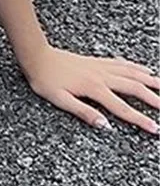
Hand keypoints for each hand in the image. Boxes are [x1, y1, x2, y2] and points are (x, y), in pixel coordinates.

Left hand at [23, 46, 159, 133]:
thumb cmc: (45, 81)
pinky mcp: (97, 61)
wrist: (38, 57)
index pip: (122, 108)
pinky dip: (137, 68)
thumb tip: (105, 125)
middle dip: (154, 100)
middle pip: (135, 89)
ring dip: (151, 82)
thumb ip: (83, 112)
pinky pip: (123, 64)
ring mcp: (102, 67)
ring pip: (133, 74)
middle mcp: (102, 76)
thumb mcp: (59, 100)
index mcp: (94, 89)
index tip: (155, 128)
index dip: (140, 119)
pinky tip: (146, 70)